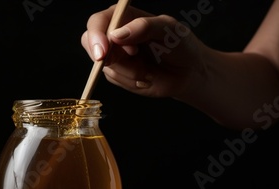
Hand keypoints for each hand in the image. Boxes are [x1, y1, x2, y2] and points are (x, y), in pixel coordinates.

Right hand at [81, 5, 210, 98]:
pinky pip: (115, 79)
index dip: (96, 36)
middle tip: (132, 58)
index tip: (103, 53)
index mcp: (124, 17)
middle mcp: (114, 35)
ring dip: (128, 71)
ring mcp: (114, 56)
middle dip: (105, 56)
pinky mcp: (117, 74)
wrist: (188, 73)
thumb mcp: (168, 30)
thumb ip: (144, 27)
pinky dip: (131, 81)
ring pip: (104, 65)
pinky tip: (146, 76)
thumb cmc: (181, 46)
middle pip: (89, 42)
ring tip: (148, 69)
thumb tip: (116, 35)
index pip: (98, 21)